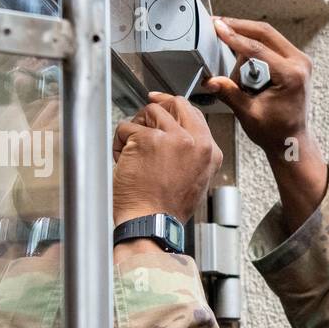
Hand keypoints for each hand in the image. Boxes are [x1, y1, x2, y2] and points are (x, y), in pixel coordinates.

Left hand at [111, 93, 222, 226]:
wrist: (152, 223)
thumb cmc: (167, 209)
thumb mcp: (195, 180)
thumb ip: (192, 153)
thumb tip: (178, 133)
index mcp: (210, 152)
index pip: (194, 115)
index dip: (174, 107)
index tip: (161, 104)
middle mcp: (195, 142)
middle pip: (175, 104)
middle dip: (155, 110)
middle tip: (141, 118)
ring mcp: (173, 138)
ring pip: (149, 111)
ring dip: (135, 128)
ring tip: (132, 151)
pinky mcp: (148, 139)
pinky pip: (126, 127)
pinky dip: (119, 142)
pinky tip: (122, 160)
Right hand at [205, 18, 319, 165]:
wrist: (292, 140)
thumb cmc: (275, 131)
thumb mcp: (249, 114)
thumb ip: (230, 93)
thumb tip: (211, 81)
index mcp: (291, 76)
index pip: (258, 49)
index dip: (234, 37)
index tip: (218, 28)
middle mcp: (300, 64)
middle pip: (265, 33)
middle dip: (239, 27)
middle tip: (218, 23)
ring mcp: (300, 61)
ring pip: (268, 36)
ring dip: (246, 37)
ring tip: (228, 48)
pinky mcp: (295, 61)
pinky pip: (272, 44)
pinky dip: (254, 44)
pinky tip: (240, 51)